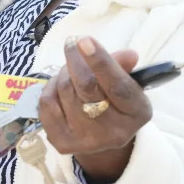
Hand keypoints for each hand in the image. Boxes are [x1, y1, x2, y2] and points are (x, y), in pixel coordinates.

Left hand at [38, 36, 151, 183]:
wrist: (103, 137)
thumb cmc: (115, 100)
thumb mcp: (127, 81)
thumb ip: (122, 65)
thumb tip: (128, 55)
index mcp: (136, 112)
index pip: (118, 86)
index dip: (100, 62)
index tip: (84, 40)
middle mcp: (114, 132)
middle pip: (86, 86)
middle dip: (75, 59)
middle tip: (73, 43)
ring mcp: (87, 140)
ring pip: (65, 90)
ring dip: (64, 72)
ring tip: (71, 70)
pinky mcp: (63, 143)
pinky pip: (47, 102)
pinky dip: (50, 87)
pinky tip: (60, 87)